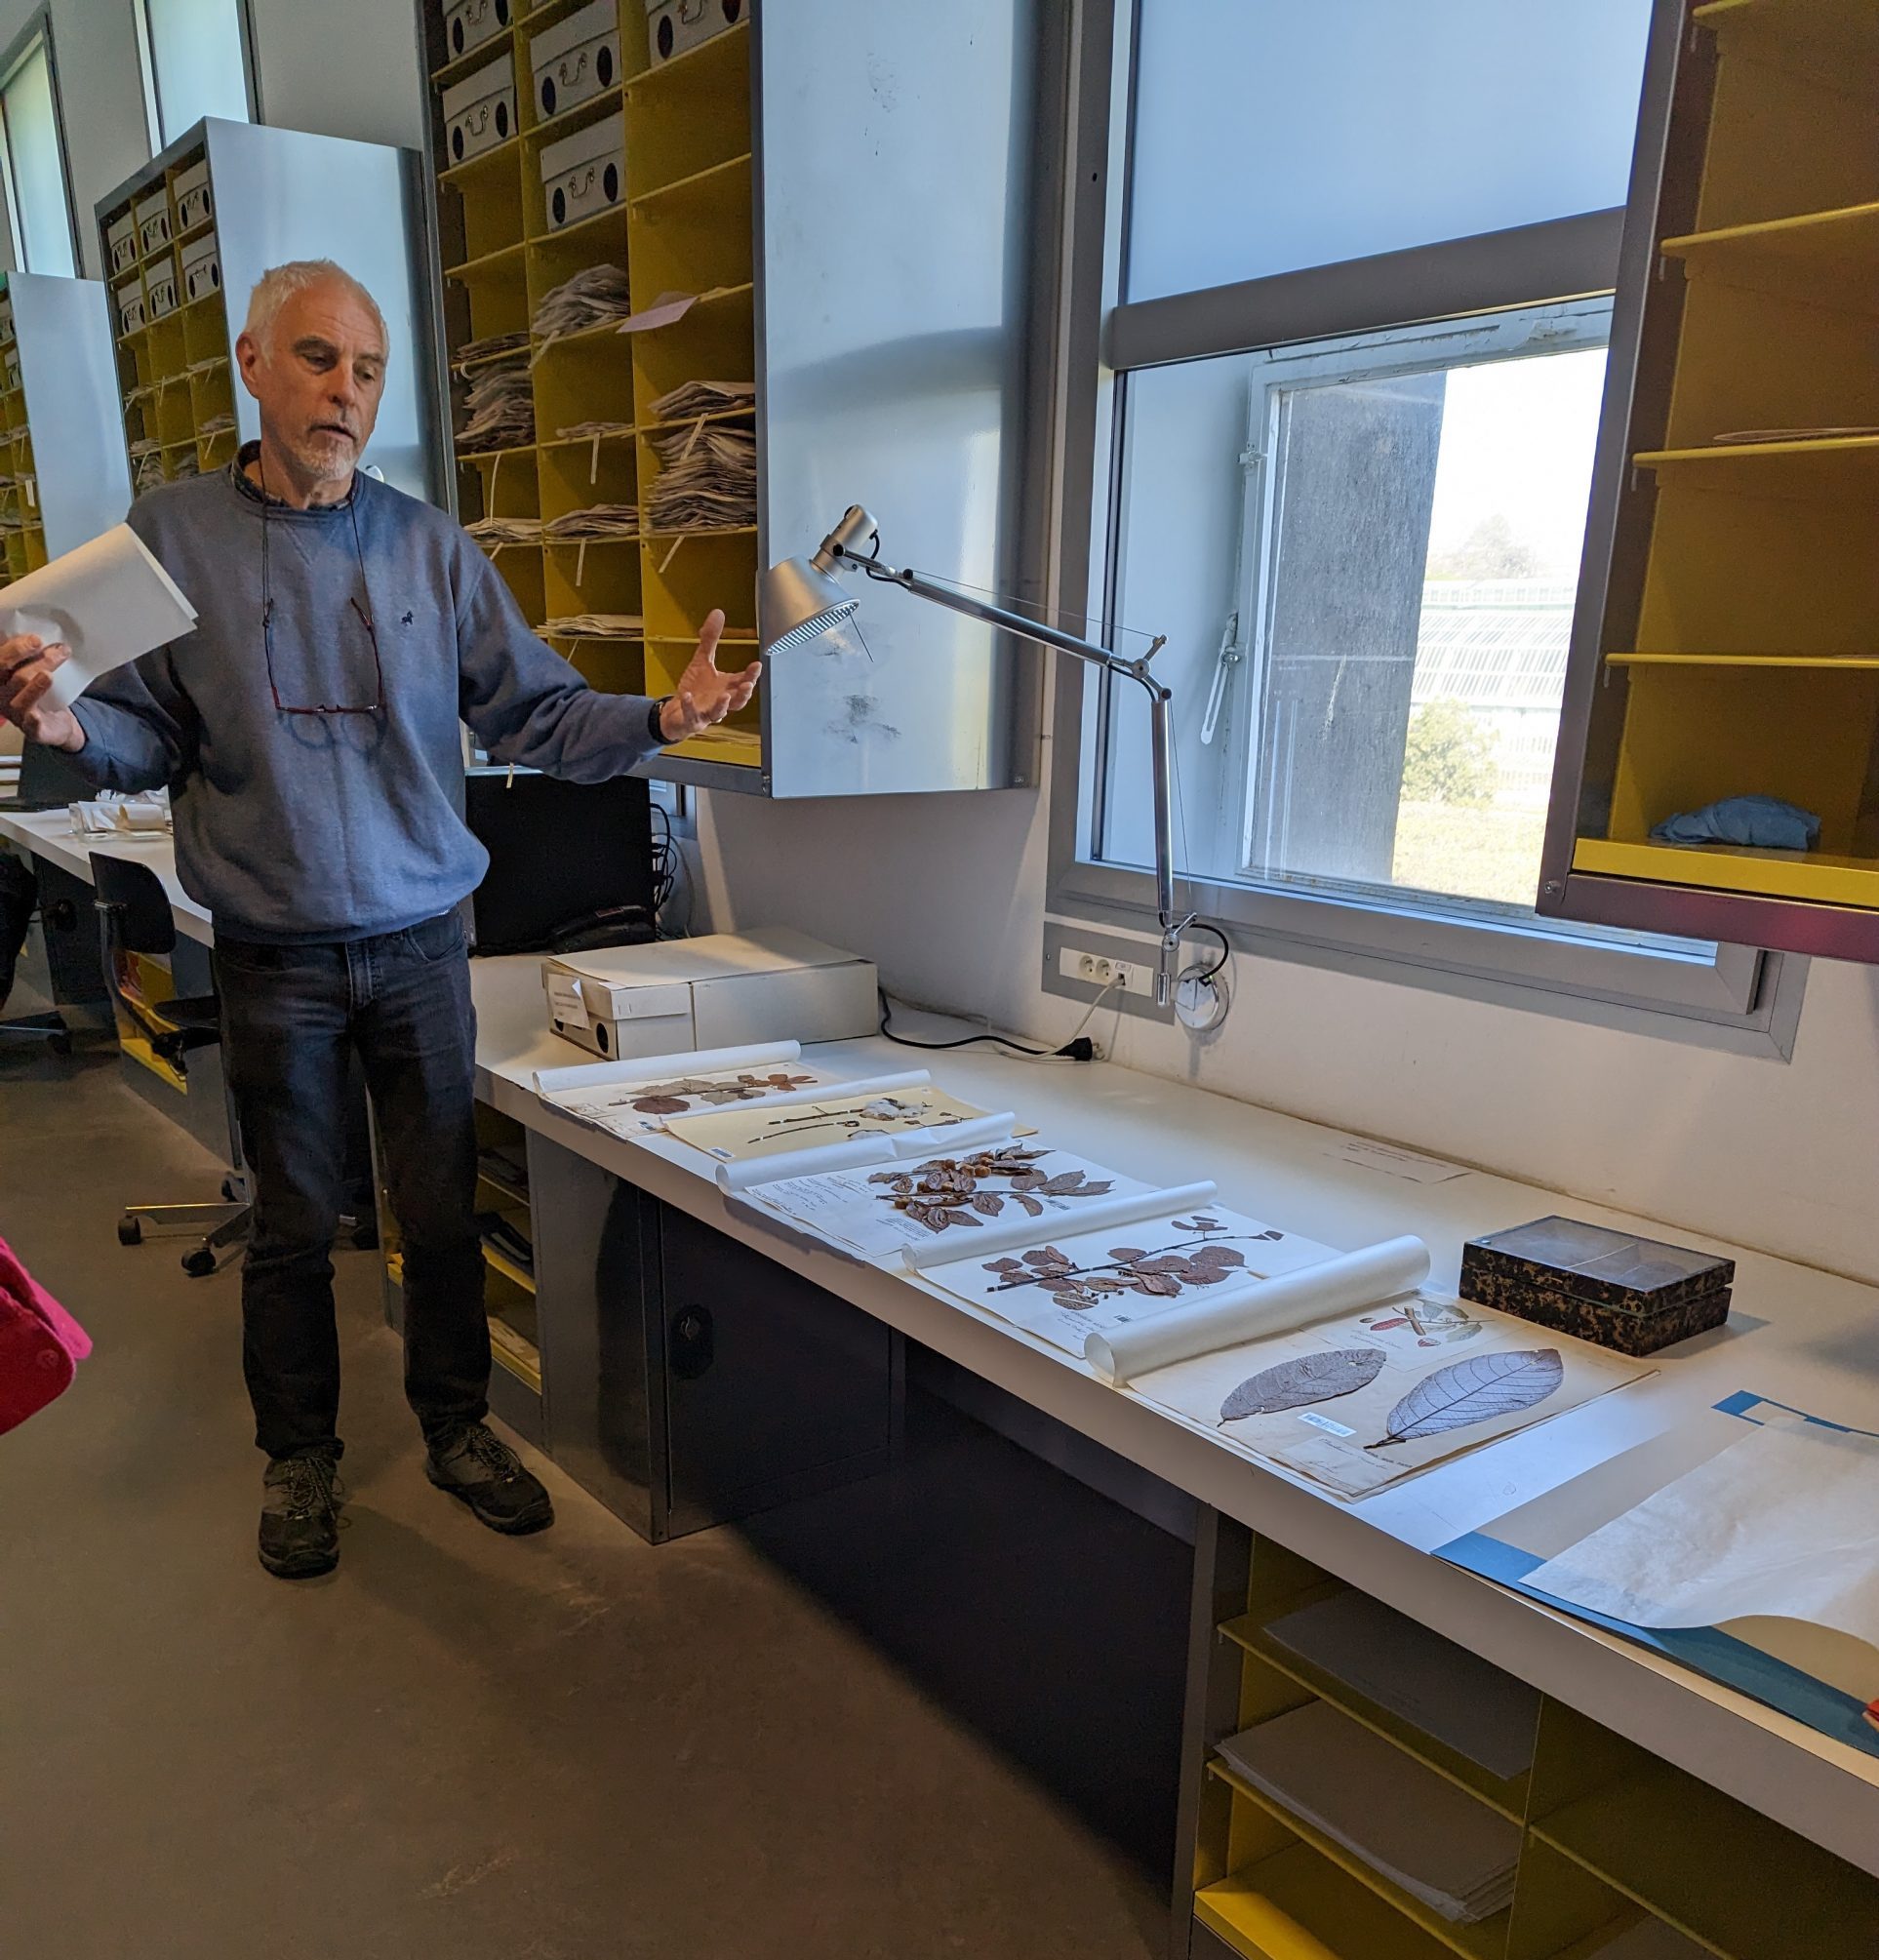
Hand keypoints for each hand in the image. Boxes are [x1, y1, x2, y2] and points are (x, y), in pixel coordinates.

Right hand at [0, 634, 83, 751]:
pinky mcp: (32, 729)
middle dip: (21, 652)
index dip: (12, 647)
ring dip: (38, 676)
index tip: (35, 638)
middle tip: (46, 645)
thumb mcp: (33, 669)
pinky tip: (39, 702)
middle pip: (3, 667)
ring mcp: (13, 711)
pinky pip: (31, 721)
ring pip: (21, 687)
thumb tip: (42, 632)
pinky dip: (34, 712)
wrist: (57, 724)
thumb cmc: (41, 691)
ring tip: (52, 667)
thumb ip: (32, 654)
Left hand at [659, 609, 760, 742]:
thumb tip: (718, 613)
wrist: (678, 711)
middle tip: (748, 684)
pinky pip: (692, 714)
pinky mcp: (692, 719)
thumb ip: (711, 639)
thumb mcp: (702, 660)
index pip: (743, 680)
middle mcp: (720, 701)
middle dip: (744, 693)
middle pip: (738, 700)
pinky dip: (689, 705)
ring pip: (719, 713)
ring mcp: (707, 712)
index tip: (757, 665)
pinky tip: (687, 695)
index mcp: (727, 687)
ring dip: (722, 705)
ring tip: (725, 696)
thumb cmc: (696, 689)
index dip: (751, 674)